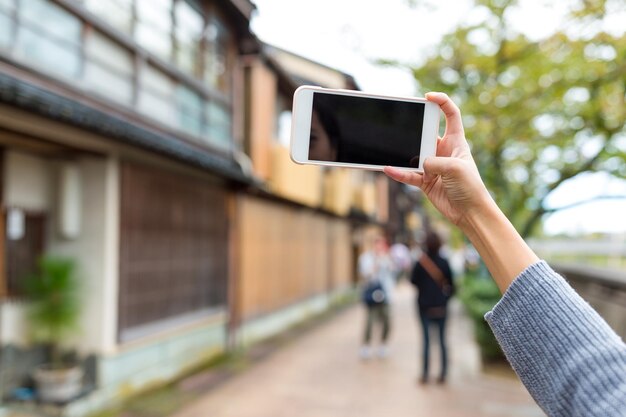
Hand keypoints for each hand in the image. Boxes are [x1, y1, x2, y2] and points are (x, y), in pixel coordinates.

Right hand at [384, 92, 492, 227]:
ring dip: (402, 154)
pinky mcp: (425, 181)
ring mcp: (432, 166)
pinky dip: (398, 173)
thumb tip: (417, 162)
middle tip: (402, 126)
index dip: (441, 102)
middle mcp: (443, 151)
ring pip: (412, 155)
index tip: (428, 97)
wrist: (470, 213)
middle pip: (425, 133)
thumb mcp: (455, 169)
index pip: (450, 115)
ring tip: (390, 150)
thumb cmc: (471, 188)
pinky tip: (389, 169)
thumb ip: (434, 161)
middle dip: (414, 130)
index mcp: (456, 142)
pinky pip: (408, 174)